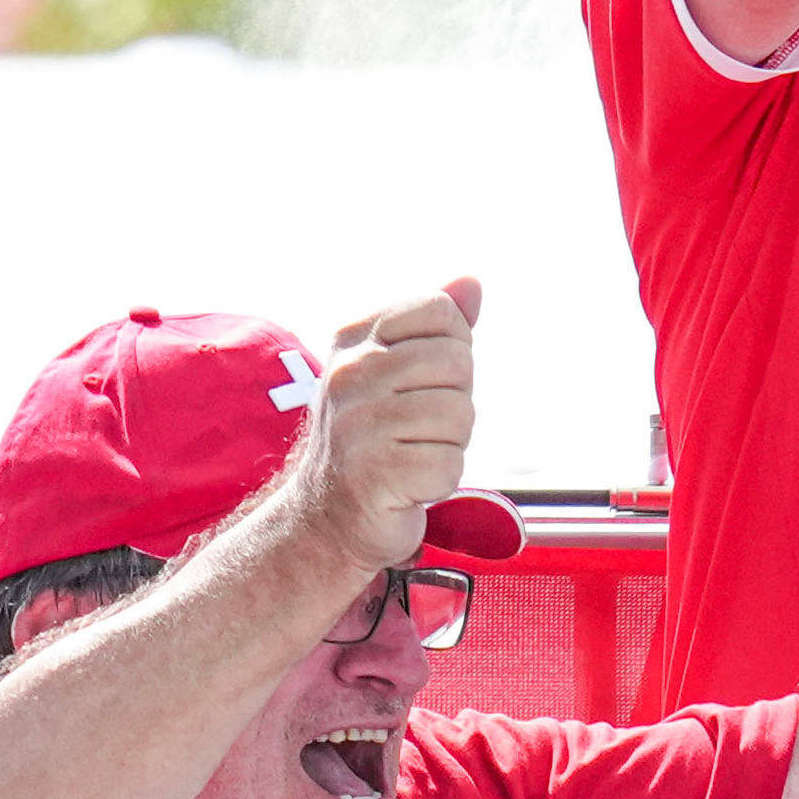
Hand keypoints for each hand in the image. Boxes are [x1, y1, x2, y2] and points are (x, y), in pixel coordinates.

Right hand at [274, 280, 483, 588]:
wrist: (327, 516)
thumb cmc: (374, 436)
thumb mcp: (399, 370)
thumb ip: (438, 325)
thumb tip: (471, 282)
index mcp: (352, 339)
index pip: (442, 312)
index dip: (449, 351)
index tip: (417, 382)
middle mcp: (348, 373)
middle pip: (458, 362)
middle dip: (453, 400)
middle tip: (414, 426)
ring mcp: (358, 422)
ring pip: (459, 414)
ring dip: (448, 443)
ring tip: (410, 452)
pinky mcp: (375, 472)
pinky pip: (449, 463)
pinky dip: (438, 481)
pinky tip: (406, 483)